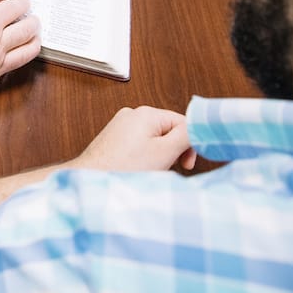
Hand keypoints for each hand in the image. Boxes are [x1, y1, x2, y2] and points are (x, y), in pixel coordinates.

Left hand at [74, 106, 196, 171]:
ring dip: (159, 154)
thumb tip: (199, 126)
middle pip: (168, 129)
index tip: (187, 163)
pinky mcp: (114, 137)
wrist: (92, 179)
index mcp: (146, 112)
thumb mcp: (165, 151)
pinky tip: (139, 168)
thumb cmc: (124, 167)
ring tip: (150, 169)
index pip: (182, 122)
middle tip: (169, 167)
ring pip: (154, 138)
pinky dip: (145, 156)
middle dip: (173, 150)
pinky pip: (139, 143)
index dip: (190, 144)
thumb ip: (186, 135)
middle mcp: (131, 114)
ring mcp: (121, 125)